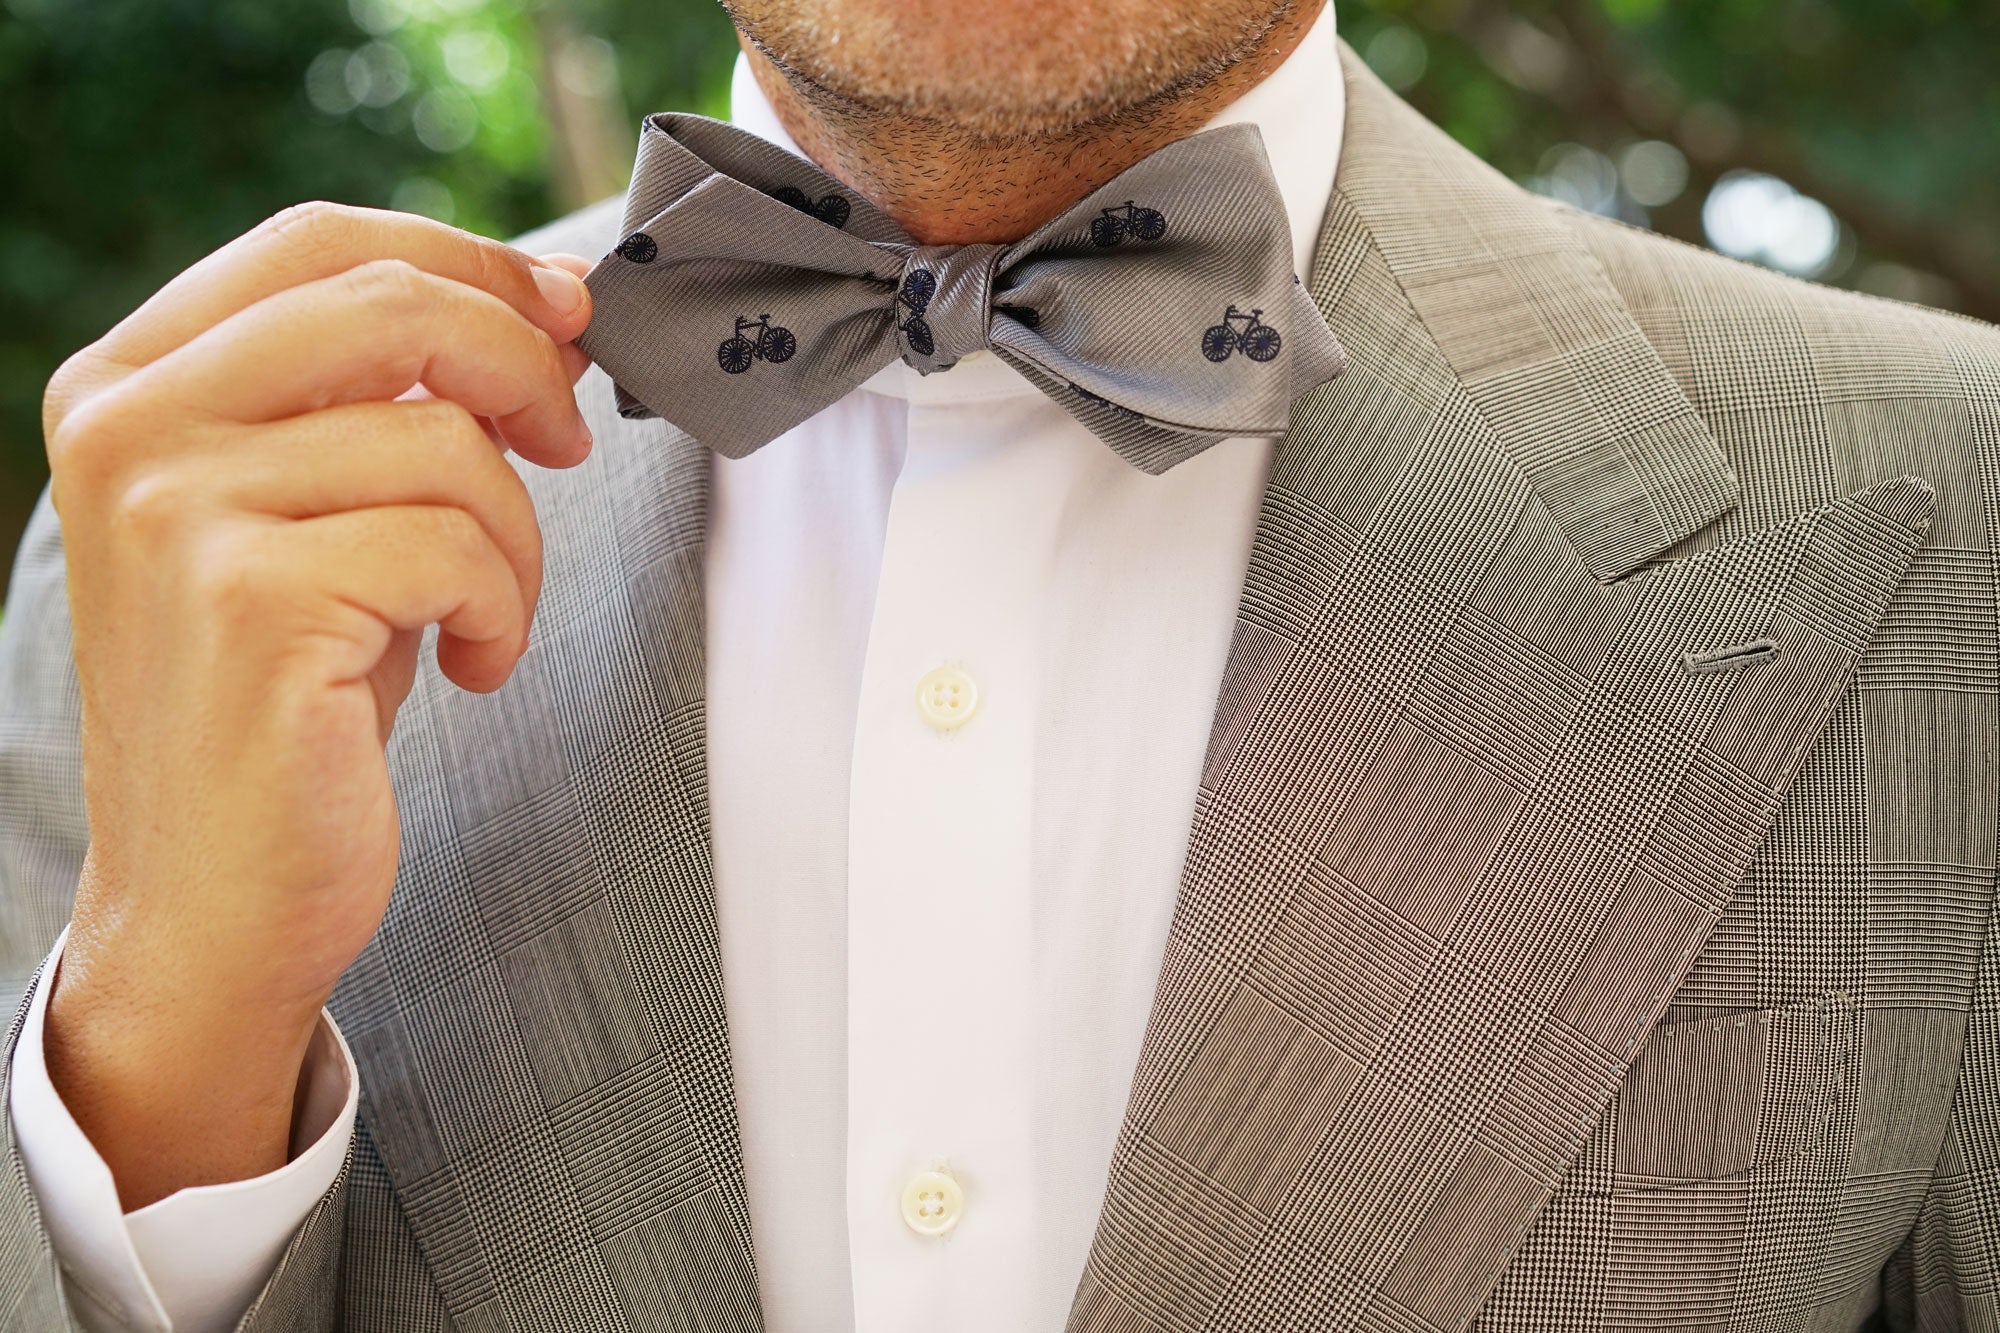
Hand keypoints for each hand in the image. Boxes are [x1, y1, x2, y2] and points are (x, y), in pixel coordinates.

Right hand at [35, 202, 593, 1208]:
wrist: (217, 897)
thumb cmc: (292, 700)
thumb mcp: (318, 515)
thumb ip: (386, 399)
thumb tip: (549, 302)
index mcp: (129, 382)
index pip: (319, 243)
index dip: (468, 260)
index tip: (565, 312)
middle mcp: (130, 427)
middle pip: (392, 305)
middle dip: (523, 365)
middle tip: (570, 441)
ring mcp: (178, 511)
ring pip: (447, 441)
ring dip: (518, 536)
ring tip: (487, 615)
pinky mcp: (252, 603)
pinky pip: (457, 547)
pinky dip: (505, 611)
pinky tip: (471, 670)